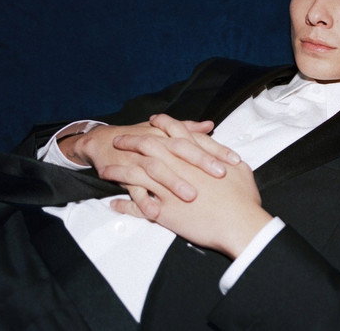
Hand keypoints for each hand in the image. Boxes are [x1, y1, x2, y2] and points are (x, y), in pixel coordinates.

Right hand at [59, 115, 240, 200]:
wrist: (104, 142)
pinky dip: (143, 202)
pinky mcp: (124, 175)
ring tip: (191, 196)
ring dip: (173, 182)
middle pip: (180, 151)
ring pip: (158, 169)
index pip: (196, 140)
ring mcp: (140, 160)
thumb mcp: (164, 132)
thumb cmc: (141, 138)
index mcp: (169, 136)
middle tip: (219, 175)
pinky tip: (155, 213)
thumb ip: (188, 129)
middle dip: (200, 162)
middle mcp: (157, 145)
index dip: (216, 149)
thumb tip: (210, 125)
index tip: (235, 160)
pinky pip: (134, 190)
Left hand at [102, 132, 272, 258]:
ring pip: (135, 174)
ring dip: (118, 170)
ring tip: (104, 169)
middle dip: (130, 141)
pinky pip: (138, 206)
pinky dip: (125, 205)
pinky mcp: (163, 210)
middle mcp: (177, 167)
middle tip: (118, 140)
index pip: (174, 131)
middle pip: (147, 146)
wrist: (239, 223)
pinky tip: (114, 204)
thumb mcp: (241, 170)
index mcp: (196, 155)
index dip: (161, 124)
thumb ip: (228, 160)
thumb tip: (227, 154)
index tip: (151, 120)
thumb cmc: (243, 198)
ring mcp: (167, 188)